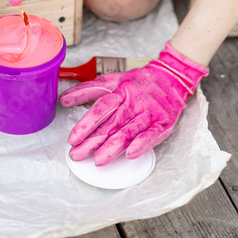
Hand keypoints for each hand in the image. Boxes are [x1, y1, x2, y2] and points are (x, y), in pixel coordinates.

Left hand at [60, 43, 208, 164]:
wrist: (172, 78)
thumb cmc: (140, 82)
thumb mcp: (113, 81)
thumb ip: (88, 90)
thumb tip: (64, 99)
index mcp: (121, 92)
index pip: (102, 107)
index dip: (87, 123)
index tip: (73, 138)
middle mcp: (134, 103)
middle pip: (112, 123)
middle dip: (93, 141)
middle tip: (78, 154)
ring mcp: (150, 114)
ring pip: (130, 131)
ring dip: (114, 147)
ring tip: (99, 160)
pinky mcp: (163, 123)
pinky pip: (152, 134)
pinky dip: (142, 144)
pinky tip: (131, 154)